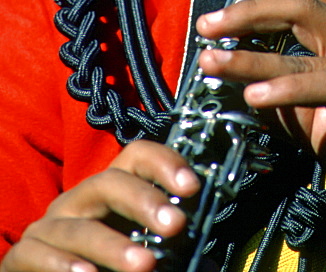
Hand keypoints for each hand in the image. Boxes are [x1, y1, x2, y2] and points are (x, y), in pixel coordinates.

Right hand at [1, 141, 198, 271]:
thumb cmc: (103, 265)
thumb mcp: (138, 252)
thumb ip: (173, 256)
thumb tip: (211, 265)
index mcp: (111, 190)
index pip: (137, 156)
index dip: (165, 163)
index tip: (194, 186)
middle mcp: (79, 199)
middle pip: (109, 182)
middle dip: (144, 201)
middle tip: (176, 226)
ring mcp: (49, 225)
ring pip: (81, 228)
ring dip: (114, 247)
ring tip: (145, 266)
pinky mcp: (22, 256)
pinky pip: (40, 255)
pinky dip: (65, 266)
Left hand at [197, 0, 325, 236]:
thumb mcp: (318, 122)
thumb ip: (284, 100)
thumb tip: (233, 86)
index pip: (302, 5)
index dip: (257, 9)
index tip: (215, 23)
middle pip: (304, 7)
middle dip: (249, 13)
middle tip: (208, 27)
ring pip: (307, 51)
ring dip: (253, 58)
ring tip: (213, 64)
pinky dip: (289, 87)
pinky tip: (255, 96)